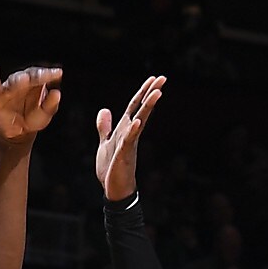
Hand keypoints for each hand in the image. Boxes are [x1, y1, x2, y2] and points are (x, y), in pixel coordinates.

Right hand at [0, 64, 63, 144]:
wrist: (18, 132)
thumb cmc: (33, 118)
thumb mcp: (45, 114)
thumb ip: (50, 104)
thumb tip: (57, 93)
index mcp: (36, 83)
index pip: (43, 76)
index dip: (50, 74)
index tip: (58, 73)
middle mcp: (23, 82)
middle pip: (29, 76)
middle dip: (36, 76)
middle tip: (44, 76)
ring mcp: (10, 88)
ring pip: (14, 81)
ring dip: (19, 81)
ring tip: (25, 80)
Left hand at [94, 75, 164, 201]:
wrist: (113, 190)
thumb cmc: (111, 168)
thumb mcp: (105, 142)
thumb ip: (105, 127)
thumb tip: (104, 110)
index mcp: (125, 129)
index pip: (135, 106)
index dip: (143, 91)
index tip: (153, 78)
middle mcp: (130, 133)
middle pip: (141, 109)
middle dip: (151, 93)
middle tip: (163, 78)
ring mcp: (129, 143)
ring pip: (140, 121)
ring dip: (148, 107)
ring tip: (157, 93)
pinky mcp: (124, 154)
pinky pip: (129, 140)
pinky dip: (133, 130)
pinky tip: (138, 121)